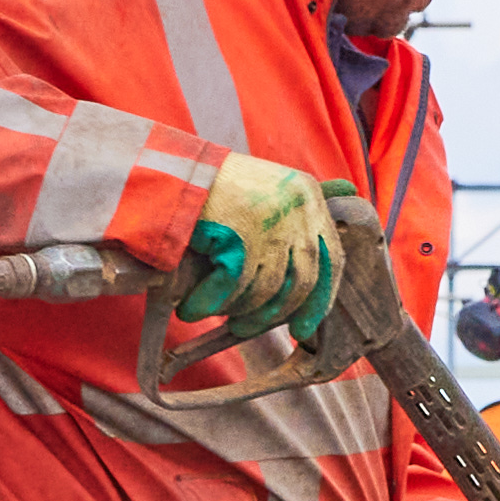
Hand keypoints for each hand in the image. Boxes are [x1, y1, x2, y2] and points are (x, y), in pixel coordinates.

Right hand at [167, 151, 345, 349]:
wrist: (168, 172)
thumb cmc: (212, 189)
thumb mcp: (264, 197)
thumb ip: (288, 229)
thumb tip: (300, 290)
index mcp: (308, 195)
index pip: (331, 258)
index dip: (320, 299)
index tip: (303, 328)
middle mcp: (297, 207)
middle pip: (303, 280)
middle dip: (277, 314)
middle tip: (247, 329)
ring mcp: (270, 222)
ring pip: (268, 290)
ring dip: (241, 311)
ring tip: (218, 316)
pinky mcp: (240, 237)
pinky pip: (233, 288)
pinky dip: (210, 303)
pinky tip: (193, 309)